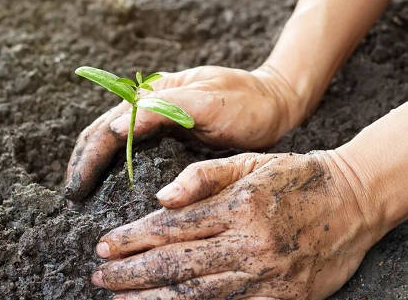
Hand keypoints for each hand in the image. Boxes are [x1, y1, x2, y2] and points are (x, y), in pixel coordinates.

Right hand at [65, 66, 303, 200]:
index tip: (76, 189)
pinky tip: (109, 186)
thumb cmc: (245, 101)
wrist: (274, 103)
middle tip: (72, 199)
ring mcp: (157, 120)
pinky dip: (114, 168)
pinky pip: (132, 151)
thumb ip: (164, 109)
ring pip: (113, 143)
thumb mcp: (208, 100)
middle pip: (102, 135)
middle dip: (83, 164)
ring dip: (93, 166)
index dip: (88, 159)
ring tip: (81, 195)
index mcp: (153, 94)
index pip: (108, 128)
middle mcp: (148, 105)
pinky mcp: (168, 135)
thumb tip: (114, 129)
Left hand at [90, 151, 380, 299]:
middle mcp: (247, 243)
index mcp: (237, 206)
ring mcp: (264, 275)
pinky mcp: (279, 298)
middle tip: (99, 274)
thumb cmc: (295, 177)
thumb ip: (204, 177)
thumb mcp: (250, 163)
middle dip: (131, 272)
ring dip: (151, 297)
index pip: (171, 227)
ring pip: (195, 293)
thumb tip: (161, 198)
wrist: (351, 201)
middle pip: (175, 263)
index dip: (132, 238)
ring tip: (119, 299)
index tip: (103, 245)